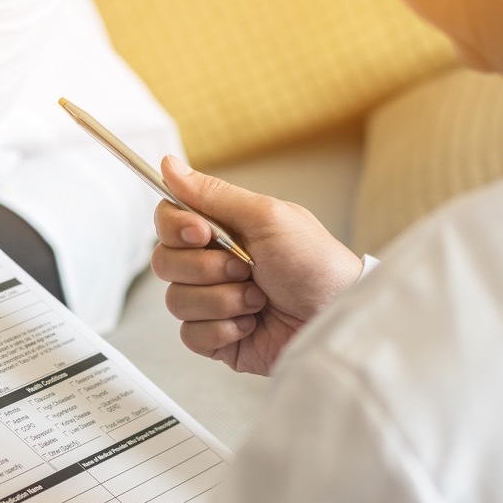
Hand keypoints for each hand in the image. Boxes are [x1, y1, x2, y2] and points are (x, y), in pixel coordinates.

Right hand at [151, 155, 362, 374]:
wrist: (337, 318)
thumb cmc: (315, 264)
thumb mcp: (267, 217)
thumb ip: (213, 193)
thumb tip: (169, 165)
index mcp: (222, 231)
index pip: (168, 220)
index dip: (176, 228)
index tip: (202, 232)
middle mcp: (212, 264)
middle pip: (165, 262)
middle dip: (207, 269)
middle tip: (247, 268)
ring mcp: (212, 302)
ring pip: (176, 301)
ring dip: (222, 301)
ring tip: (258, 300)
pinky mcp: (216, 337)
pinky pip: (190, 335)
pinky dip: (223, 330)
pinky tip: (251, 324)